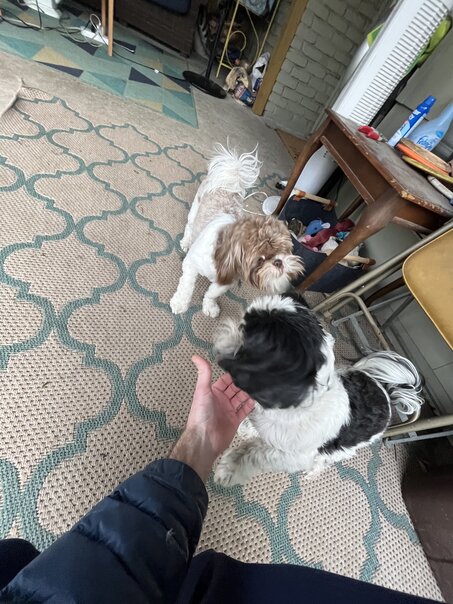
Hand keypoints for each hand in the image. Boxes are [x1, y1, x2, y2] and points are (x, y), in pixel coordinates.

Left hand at [170, 356, 253, 480]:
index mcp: (213, 392)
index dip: (234, 374)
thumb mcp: (202, 390)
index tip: (245, 366)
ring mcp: (229, 410)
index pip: (226, 380)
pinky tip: (258, 399)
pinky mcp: (235, 420)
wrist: (205, 438)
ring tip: (260, 385)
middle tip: (256, 375)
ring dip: (248, 393)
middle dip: (244, 383)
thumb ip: (203, 373)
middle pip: (235, 389)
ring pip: (241, 399)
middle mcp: (222, 400)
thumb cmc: (201, 413)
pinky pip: (244, 410)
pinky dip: (250, 405)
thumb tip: (195, 356)